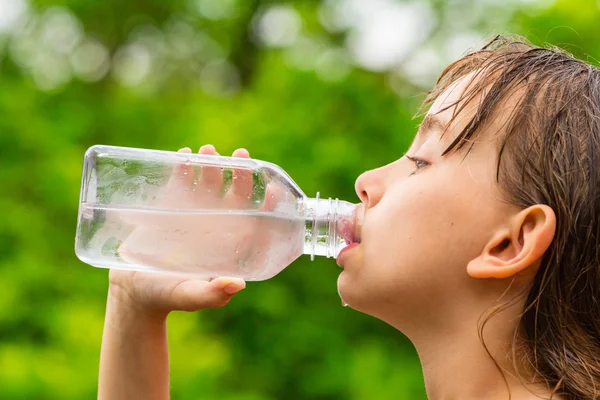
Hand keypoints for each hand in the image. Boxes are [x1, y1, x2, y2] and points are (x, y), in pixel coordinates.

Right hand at [108, 145, 289, 314]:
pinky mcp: (170, 207)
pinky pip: (180, 182)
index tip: (273, 190)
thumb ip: (212, 294)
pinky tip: (185, 155)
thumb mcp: (190, 296)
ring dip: (211, 165)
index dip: (268, 206)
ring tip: (208, 149)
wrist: (133, 290)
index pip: (256, 222)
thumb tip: (238, 284)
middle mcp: (216, 227)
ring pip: (209, 184)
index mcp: (230, 247)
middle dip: (240, 175)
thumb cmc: (167, 297)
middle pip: (235, 197)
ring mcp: (194, 215)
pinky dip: (183, 168)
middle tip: (241, 156)